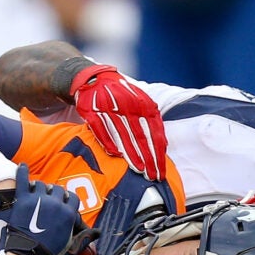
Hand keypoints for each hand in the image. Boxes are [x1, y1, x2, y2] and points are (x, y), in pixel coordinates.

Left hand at [4, 164, 80, 254]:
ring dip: (39, 188)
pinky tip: (22, 166)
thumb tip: (97, 233)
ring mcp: (39, 200)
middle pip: (56, 189)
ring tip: (35, 192)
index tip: (61, 202)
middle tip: (47, 199)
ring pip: (41, 184)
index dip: (66, 199)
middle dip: (52, 194)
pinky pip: (23, 180)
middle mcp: (55, 203)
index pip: (71, 197)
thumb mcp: (72, 246)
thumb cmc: (50, 254)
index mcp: (68, 213)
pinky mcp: (23, 200)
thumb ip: (85, 237)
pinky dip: (22, 171)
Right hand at [71, 65, 166, 180]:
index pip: (155, 131)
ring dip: (132, 154)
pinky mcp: (93, 111)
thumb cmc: (121, 94)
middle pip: (141, 136)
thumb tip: (161, 145)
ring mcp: (110, 108)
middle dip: (148, 158)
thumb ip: (150, 119)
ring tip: (139, 170)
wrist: (94, 79)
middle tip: (153, 176)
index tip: (161, 169)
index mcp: (143, 103)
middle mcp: (128, 105)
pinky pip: (102, 129)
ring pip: (123, 135)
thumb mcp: (140, 100)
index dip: (158, 152)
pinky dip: (109, 142)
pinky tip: (116, 155)